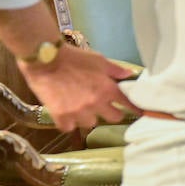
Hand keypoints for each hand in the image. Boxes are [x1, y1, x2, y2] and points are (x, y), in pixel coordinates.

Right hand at [20, 44, 140, 131]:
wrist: (45, 59)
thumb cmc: (74, 58)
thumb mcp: (99, 60)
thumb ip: (115, 70)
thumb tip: (130, 74)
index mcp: (108, 89)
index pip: (127, 104)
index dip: (134, 108)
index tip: (139, 112)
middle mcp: (95, 103)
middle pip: (113, 118)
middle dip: (111, 113)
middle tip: (104, 107)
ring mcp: (78, 111)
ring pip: (90, 123)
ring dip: (88, 117)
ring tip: (81, 108)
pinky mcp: (60, 116)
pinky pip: (69, 127)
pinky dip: (69, 123)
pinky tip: (67, 114)